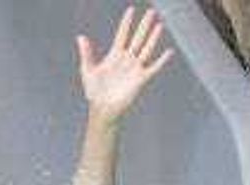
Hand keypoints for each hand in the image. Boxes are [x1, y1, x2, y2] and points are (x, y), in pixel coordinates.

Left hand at [77, 6, 173, 122]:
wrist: (103, 108)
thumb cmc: (94, 91)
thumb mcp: (88, 70)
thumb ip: (86, 53)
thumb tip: (80, 37)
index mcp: (114, 55)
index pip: (122, 35)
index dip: (126, 23)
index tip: (131, 10)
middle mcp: (126, 59)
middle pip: (137, 38)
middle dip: (144, 25)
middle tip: (151, 12)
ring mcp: (135, 68)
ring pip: (146, 49)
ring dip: (153, 38)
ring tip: (159, 25)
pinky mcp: (141, 79)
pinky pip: (154, 68)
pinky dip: (161, 60)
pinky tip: (168, 51)